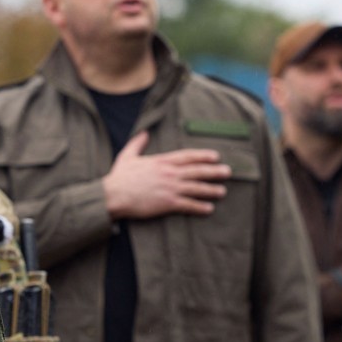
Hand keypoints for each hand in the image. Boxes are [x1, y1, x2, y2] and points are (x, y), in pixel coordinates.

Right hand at [103, 131, 231, 219]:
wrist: (113, 195)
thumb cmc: (119, 177)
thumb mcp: (127, 156)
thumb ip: (137, 144)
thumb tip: (143, 133)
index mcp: (161, 161)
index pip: (187, 156)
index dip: (203, 156)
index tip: (215, 156)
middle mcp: (169, 173)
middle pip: (197, 171)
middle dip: (214, 171)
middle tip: (227, 172)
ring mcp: (170, 188)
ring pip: (197, 188)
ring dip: (211, 190)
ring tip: (222, 191)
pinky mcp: (168, 203)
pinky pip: (189, 205)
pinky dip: (200, 207)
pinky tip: (209, 208)